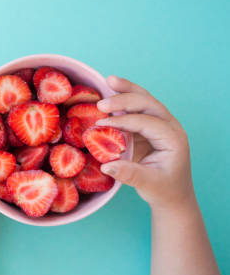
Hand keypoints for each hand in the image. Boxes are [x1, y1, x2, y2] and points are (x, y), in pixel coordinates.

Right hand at [95, 76, 193, 209]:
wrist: (172, 194)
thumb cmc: (163, 190)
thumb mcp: (148, 185)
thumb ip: (129, 174)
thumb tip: (106, 165)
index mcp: (173, 139)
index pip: (147, 122)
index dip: (123, 121)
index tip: (101, 123)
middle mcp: (170, 127)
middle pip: (149, 104)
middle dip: (125, 100)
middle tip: (101, 104)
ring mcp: (160, 124)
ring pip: (145, 100)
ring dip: (127, 90)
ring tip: (109, 80)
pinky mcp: (149, 126)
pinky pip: (137, 107)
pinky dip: (125, 97)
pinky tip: (111, 89)